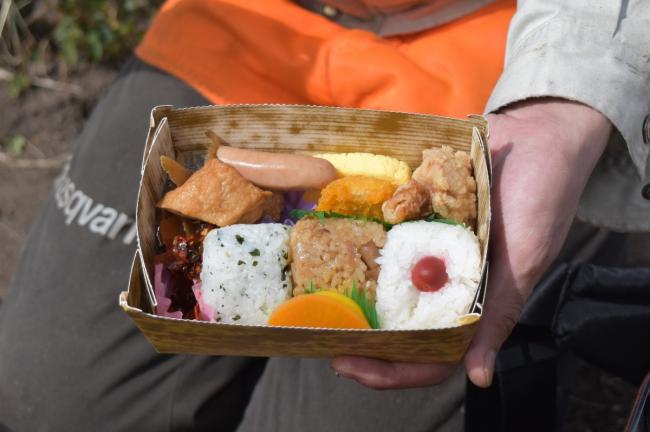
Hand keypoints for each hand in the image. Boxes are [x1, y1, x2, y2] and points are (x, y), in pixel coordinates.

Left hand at [331, 98, 611, 388]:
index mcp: (471, 301)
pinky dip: (364, 241)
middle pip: (399, 325)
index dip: (391, 368)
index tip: (349, 363)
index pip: (430, 353)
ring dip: (356, 294)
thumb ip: (498, 314)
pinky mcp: (418, 215)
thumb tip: (480, 378)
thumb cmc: (541, 199)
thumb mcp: (524, 261)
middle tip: (321, 332)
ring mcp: (428, 248)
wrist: (537, 131)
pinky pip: (386, 234)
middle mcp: (444, 280)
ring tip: (317, 298)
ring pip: (387, 282)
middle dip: (363, 337)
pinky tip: (334, 246)